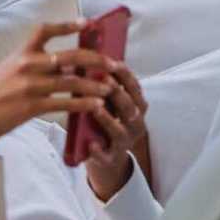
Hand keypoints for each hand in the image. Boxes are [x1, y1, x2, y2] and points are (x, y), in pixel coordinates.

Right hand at [0, 20, 117, 160]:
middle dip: (96, 59)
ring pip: (72, 81)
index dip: (67, 25)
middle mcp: (27, 65)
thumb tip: (63, 62)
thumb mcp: (9, 68)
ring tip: (110, 88)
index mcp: (21, 53)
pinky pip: (65, 103)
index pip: (45, 31)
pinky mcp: (33, 106)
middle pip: (69, 56)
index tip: (87, 23)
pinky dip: (84, 103)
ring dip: (95, 84)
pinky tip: (97, 105)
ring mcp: (31, 86)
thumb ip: (34, 62)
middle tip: (113, 63)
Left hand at [85, 61, 149, 200]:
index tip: (113, 63)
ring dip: (108, 118)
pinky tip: (91, 145)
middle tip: (104, 80)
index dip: (125, 75)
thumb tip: (82, 60)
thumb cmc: (106, 120)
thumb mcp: (109, 102)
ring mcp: (125, 142)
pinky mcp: (112, 159)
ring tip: (95, 108)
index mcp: (136, 107)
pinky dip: (99, 151)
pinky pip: (107, 156)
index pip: (135, 88)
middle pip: (130, 108)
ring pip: (120, 130)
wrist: (107, 156)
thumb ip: (102, 86)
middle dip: (118, 93)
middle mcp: (135, 124)